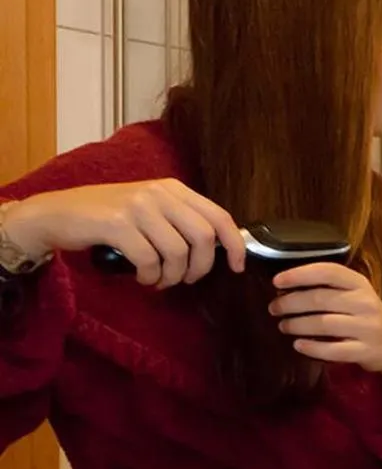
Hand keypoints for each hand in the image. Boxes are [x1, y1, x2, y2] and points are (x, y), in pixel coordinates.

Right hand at [4, 180, 246, 286]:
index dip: (235, 245)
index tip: (237, 267)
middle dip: (201, 267)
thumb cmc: (107, 217)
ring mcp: (137, 206)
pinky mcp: (117, 224)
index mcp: (172, 188)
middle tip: (186, 279)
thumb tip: (219, 249)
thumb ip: (181, 221)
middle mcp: (158, 193)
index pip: (220, 216)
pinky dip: (150, 276)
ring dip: (172, 276)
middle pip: (204, 237)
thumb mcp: (150, 209)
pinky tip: (142, 277)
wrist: (57, 213)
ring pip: (178, 252)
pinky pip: (149, 260)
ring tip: (159, 280)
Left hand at [270, 262, 381, 373]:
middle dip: (291, 303)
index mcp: (359, 284)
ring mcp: (367, 327)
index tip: (276, 281)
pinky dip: (312, 347)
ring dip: (297, 325)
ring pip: (323, 324)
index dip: (299, 275)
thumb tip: (286, 287)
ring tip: (283, 326)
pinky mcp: (365, 351)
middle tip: (274, 308)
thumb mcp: (355, 294)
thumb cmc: (365, 315)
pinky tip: (298, 345)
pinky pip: (333, 349)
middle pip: (320, 299)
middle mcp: (365, 302)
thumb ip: (328, 287)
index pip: (327, 272)